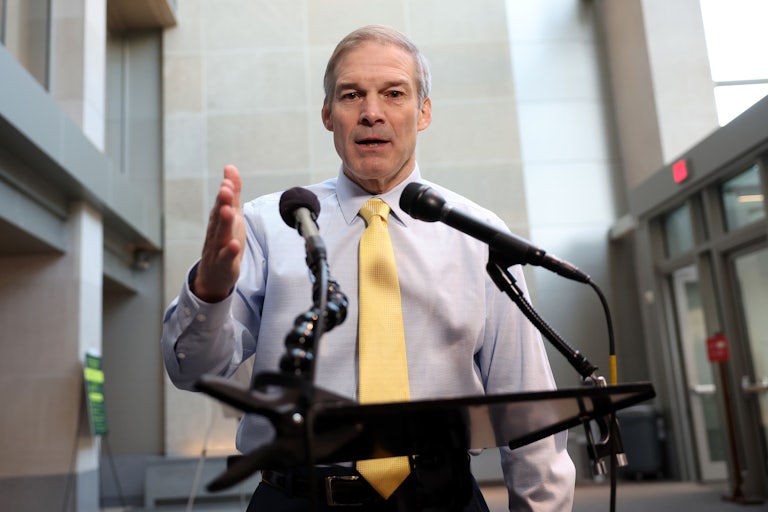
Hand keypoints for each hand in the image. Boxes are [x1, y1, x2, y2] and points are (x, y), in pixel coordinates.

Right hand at [193, 165, 245, 301]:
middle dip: (222, 203)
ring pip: (220, 235)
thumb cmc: (223, 242)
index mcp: (219, 221)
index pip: (222, 204)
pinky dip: (229, 252)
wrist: (213, 275)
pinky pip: (226, 259)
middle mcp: (216, 233)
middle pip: (218, 217)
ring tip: (229, 211)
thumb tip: (230, 167)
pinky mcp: (224, 265)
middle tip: (226, 190)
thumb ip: (233, 193)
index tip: (228, 181)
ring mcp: (218, 249)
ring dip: (224, 223)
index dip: (226, 193)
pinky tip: (234, 244)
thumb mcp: (232, 216)